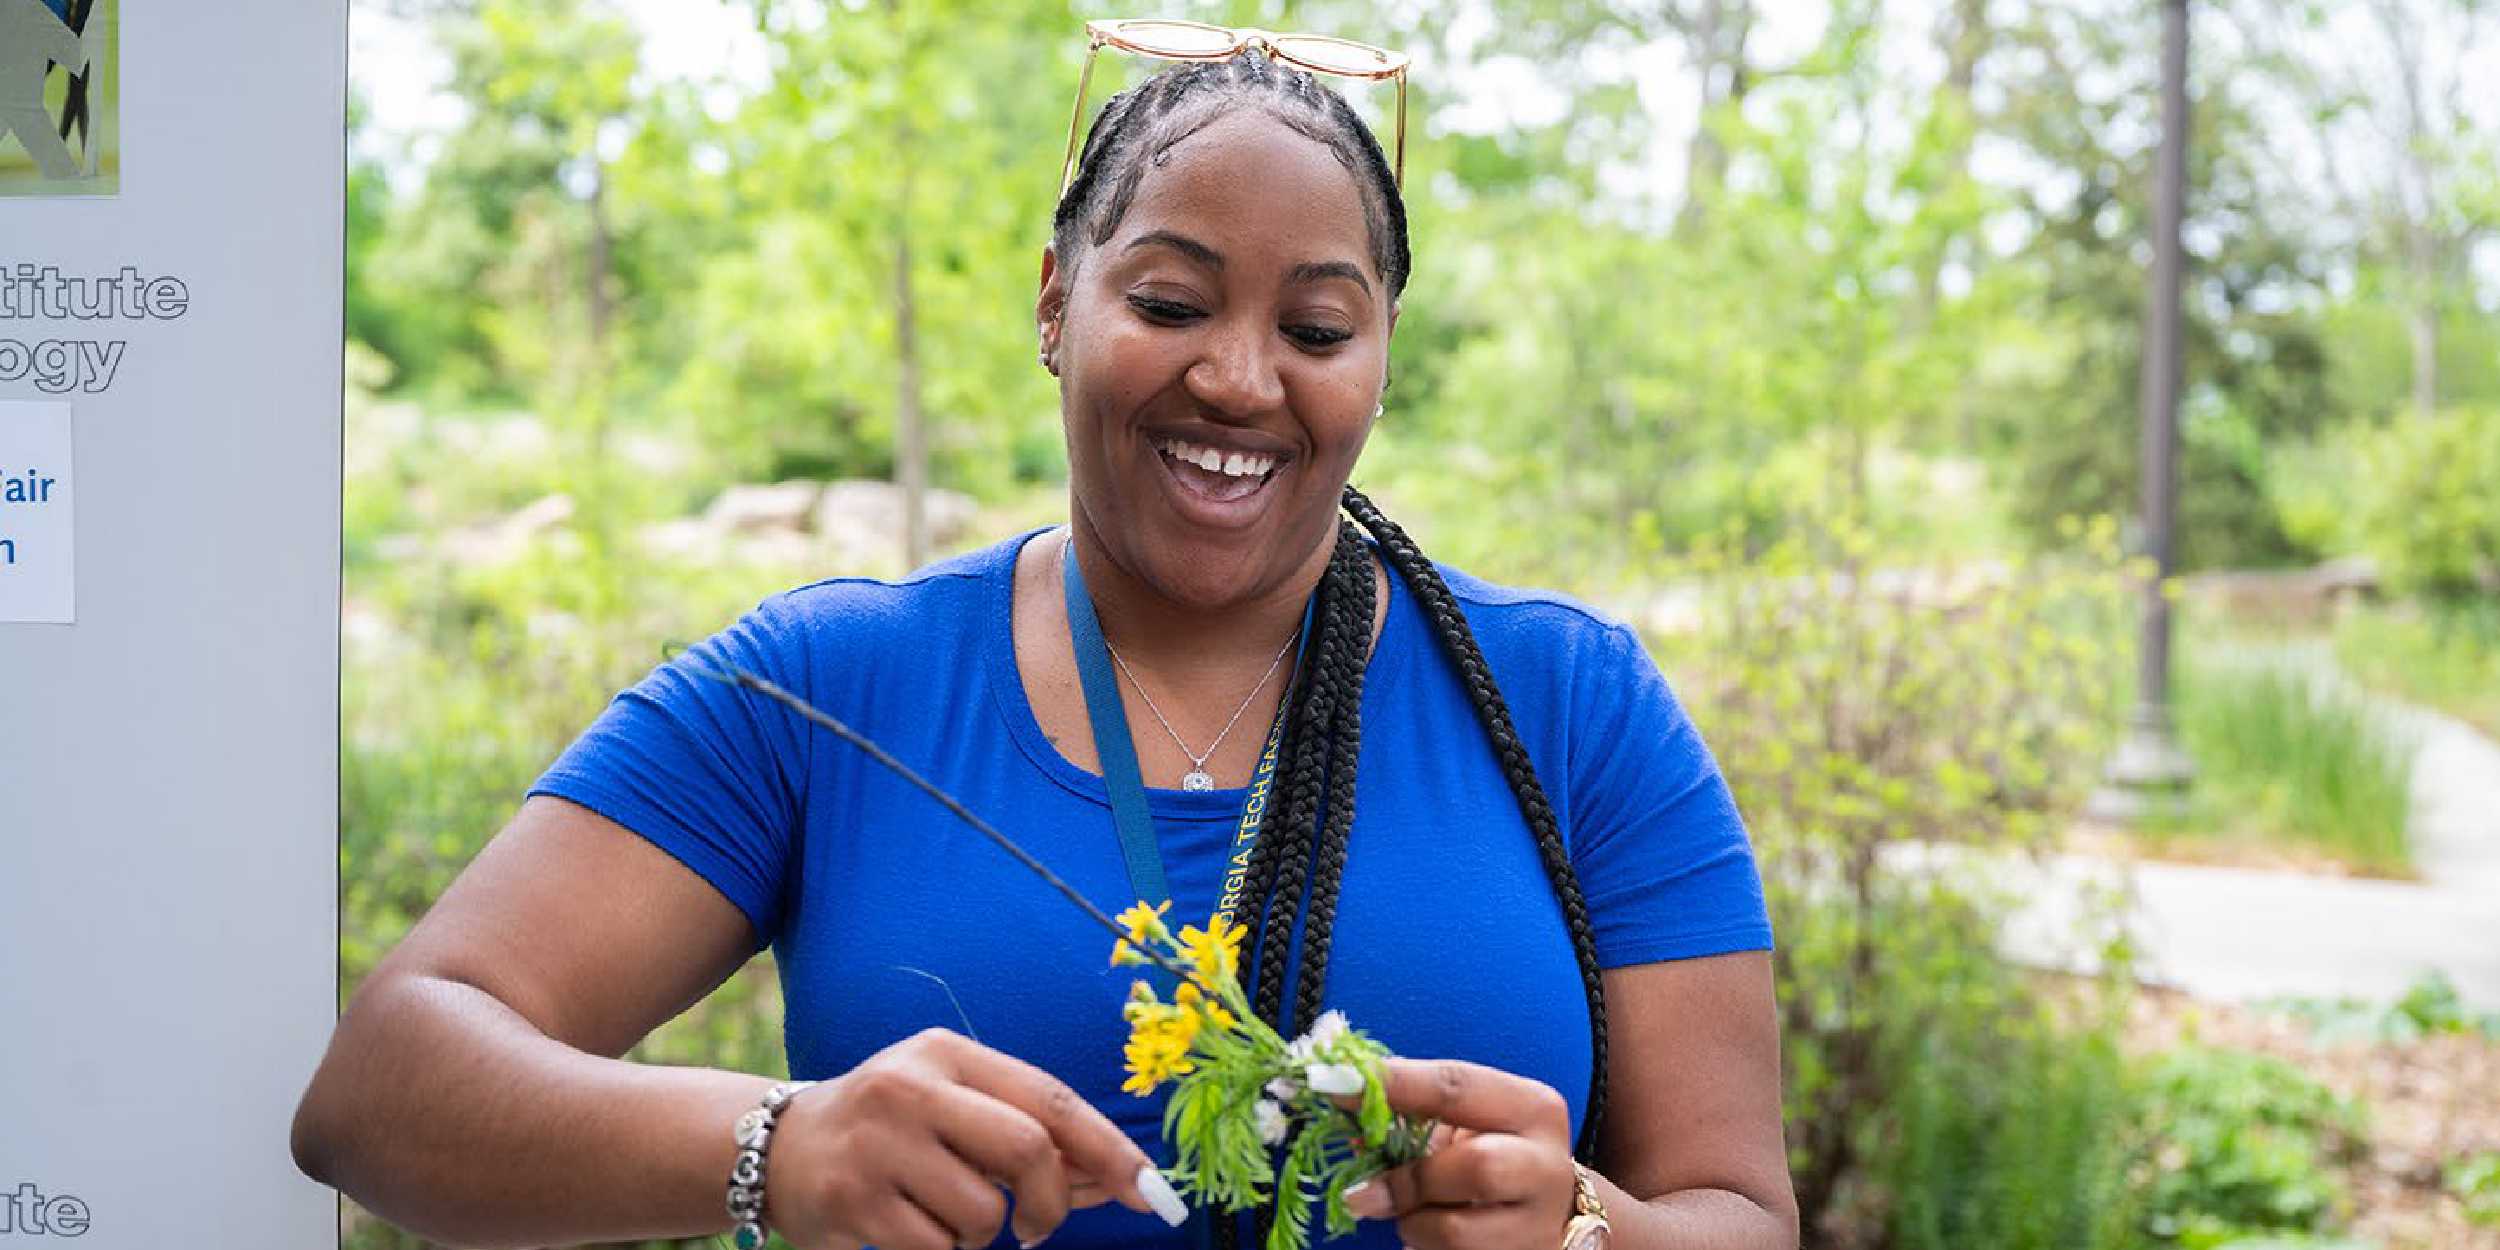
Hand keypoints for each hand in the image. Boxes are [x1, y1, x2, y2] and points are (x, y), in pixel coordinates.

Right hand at [763, 1028, 1185, 1249]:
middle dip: (1051, 1202)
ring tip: (943, 1215)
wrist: (779, 1149)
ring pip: (982, 1215)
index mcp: (944, 1054)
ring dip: (982, 1235)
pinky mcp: (848, 1207)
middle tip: (1038, 1227)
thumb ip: (1031, 1134)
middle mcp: (908, 1090)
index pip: (1050, 1099)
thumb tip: (1117, 1179)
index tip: (1155, 1194)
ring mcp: (874, 1149)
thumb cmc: (896, 1129)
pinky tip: (905, 1229)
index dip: (1111, 1149)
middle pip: (1028, 1150)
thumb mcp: (956, 1106)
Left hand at [1338, 1057, 1578, 1249]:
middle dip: (1409, 1180)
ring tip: (1410, 1215)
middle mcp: (1545, 1164)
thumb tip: (1344, 1107)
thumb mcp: (1465, 1125)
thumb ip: (1413, 1117)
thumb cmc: (1496, 1155)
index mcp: (1531, 1108)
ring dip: (1413, 1224)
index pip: (1456, 1086)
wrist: (1547, 1214)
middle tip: (1362, 1193)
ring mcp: (1539, 1223)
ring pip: (1457, 1229)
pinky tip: (1430, 1237)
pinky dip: (1423, 1248)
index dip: (1391, 1084)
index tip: (1337, 1084)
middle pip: (1477, 1167)